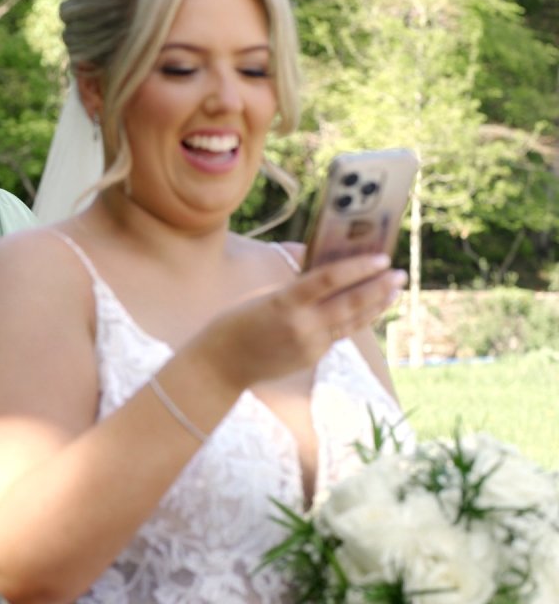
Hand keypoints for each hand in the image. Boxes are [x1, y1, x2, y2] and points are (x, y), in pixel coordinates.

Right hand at [184, 253, 404, 389]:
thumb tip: (323, 269)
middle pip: (350, 303)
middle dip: (379, 287)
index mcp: (285, 303)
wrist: (221, 365)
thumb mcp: (262, 297)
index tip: (381, 257)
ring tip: (394, 291)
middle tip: (399, 274)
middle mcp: (302, 325)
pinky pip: (338, 334)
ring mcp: (310, 345)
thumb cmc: (235, 323)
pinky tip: (367, 309)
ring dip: (376, 305)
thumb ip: (295, 287)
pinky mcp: (312, 357)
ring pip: (352, 321)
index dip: (359, 267)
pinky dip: (354, 319)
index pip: (330, 279)